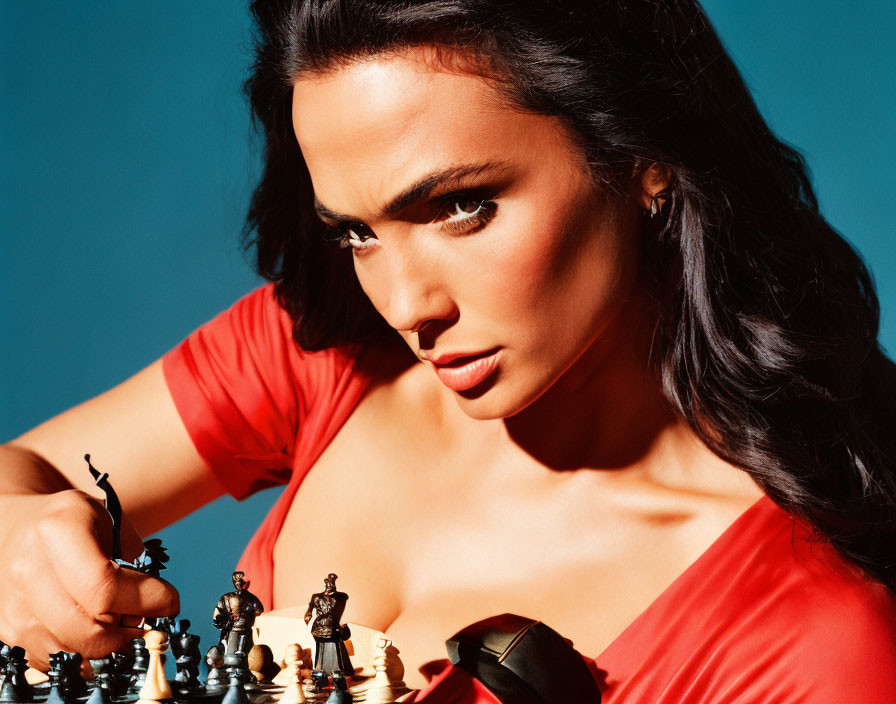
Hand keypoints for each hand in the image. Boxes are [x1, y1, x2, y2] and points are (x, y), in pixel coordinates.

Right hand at [0, 490, 179, 670]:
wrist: (10, 526)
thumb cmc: (69, 521)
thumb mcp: (106, 516)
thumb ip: (133, 551)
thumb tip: (156, 600)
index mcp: (57, 532)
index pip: (105, 588)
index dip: (145, 601)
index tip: (170, 602)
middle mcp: (28, 571)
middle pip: (90, 629)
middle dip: (129, 630)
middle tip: (145, 617)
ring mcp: (14, 605)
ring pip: (74, 651)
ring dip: (109, 643)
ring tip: (119, 620)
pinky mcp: (7, 629)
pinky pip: (55, 660)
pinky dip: (83, 652)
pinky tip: (94, 628)